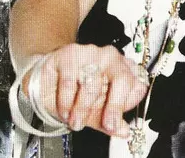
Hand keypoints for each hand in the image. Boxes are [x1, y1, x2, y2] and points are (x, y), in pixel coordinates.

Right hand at [22, 44, 147, 136]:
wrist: (48, 82)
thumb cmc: (78, 95)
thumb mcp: (96, 112)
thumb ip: (110, 121)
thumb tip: (124, 131)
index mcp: (123, 70)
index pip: (137, 84)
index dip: (127, 104)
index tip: (115, 123)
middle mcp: (111, 57)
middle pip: (122, 77)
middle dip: (114, 105)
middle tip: (106, 124)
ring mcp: (91, 52)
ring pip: (93, 81)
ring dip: (83, 108)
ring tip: (75, 121)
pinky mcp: (69, 53)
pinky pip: (70, 81)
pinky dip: (66, 101)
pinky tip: (64, 111)